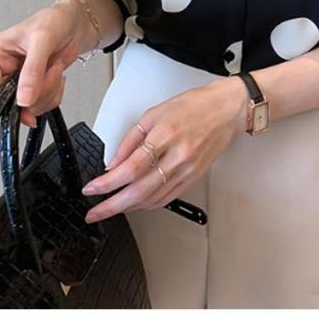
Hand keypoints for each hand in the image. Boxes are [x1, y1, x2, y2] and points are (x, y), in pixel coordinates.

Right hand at [0, 0, 95, 127]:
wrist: (73, 24)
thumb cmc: (53, 21)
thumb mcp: (42, 41)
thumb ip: (32, 71)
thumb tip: (23, 98)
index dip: (7, 101)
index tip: (26, 99)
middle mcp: (4, 70)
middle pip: (11, 103)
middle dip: (37, 93)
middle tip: (50, 73)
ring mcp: (19, 81)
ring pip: (29, 106)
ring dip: (49, 92)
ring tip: (54, 67)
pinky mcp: (34, 87)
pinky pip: (43, 104)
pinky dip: (55, 94)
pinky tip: (56, 74)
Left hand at [81, 77, 249, 222]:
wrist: (226, 110)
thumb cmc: (194, 106)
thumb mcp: (154, 112)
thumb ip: (131, 139)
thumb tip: (113, 163)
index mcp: (166, 134)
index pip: (131, 167)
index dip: (108, 182)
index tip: (92, 189)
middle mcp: (178, 155)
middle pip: (140, 190)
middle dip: (113, 205)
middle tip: (95, 212)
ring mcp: (187, 170)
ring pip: (153, 199)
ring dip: (128, 208)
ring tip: (110, 209)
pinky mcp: (194, 178)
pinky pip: (166, 198)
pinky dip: (147, 204)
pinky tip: (135, 203)